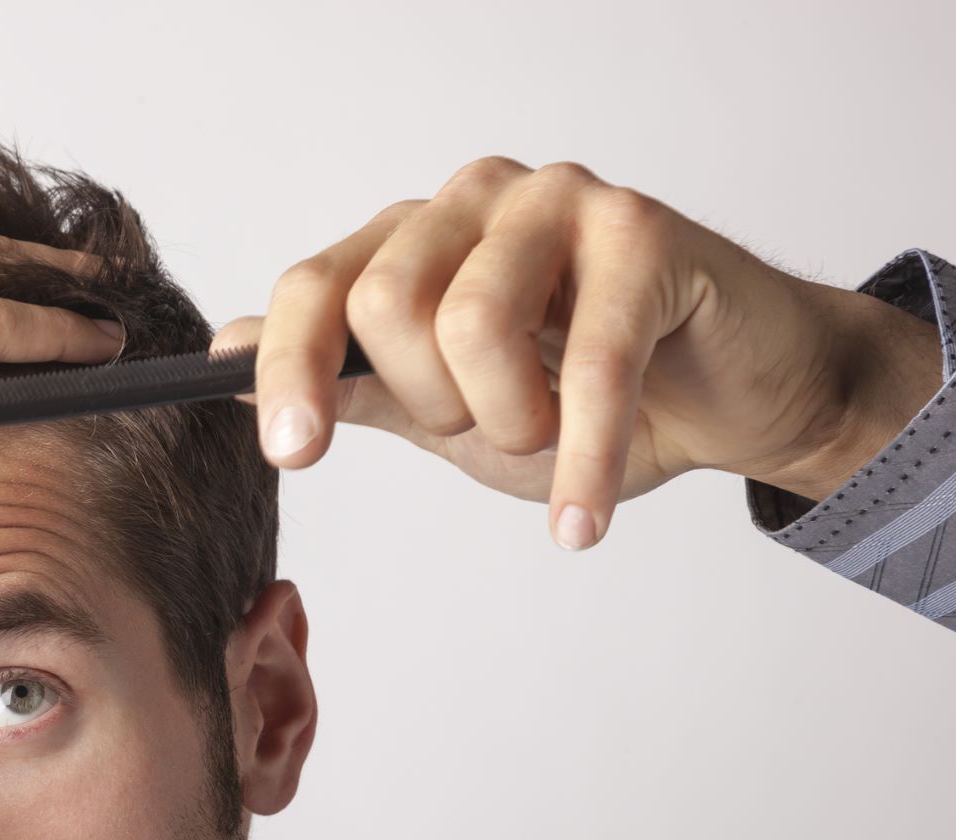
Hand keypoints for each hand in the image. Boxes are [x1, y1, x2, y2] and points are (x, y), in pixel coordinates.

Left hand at [212, 157, 913, 549]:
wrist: (721, 399)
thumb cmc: (576, 398)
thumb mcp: (439, 407)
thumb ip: (346, 378)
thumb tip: (233, 353)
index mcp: (411, 237)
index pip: (316, 286)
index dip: (291, 370)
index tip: (291, 453)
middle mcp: (472, 202)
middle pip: (388, 304)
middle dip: (435, 404)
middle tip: (492, 428)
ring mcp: (557, 203)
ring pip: (475, 322)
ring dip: (512, 422)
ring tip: (549, 439)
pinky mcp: (642, 232)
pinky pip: (589, 360)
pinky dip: (581, 459)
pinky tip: (579, 522)